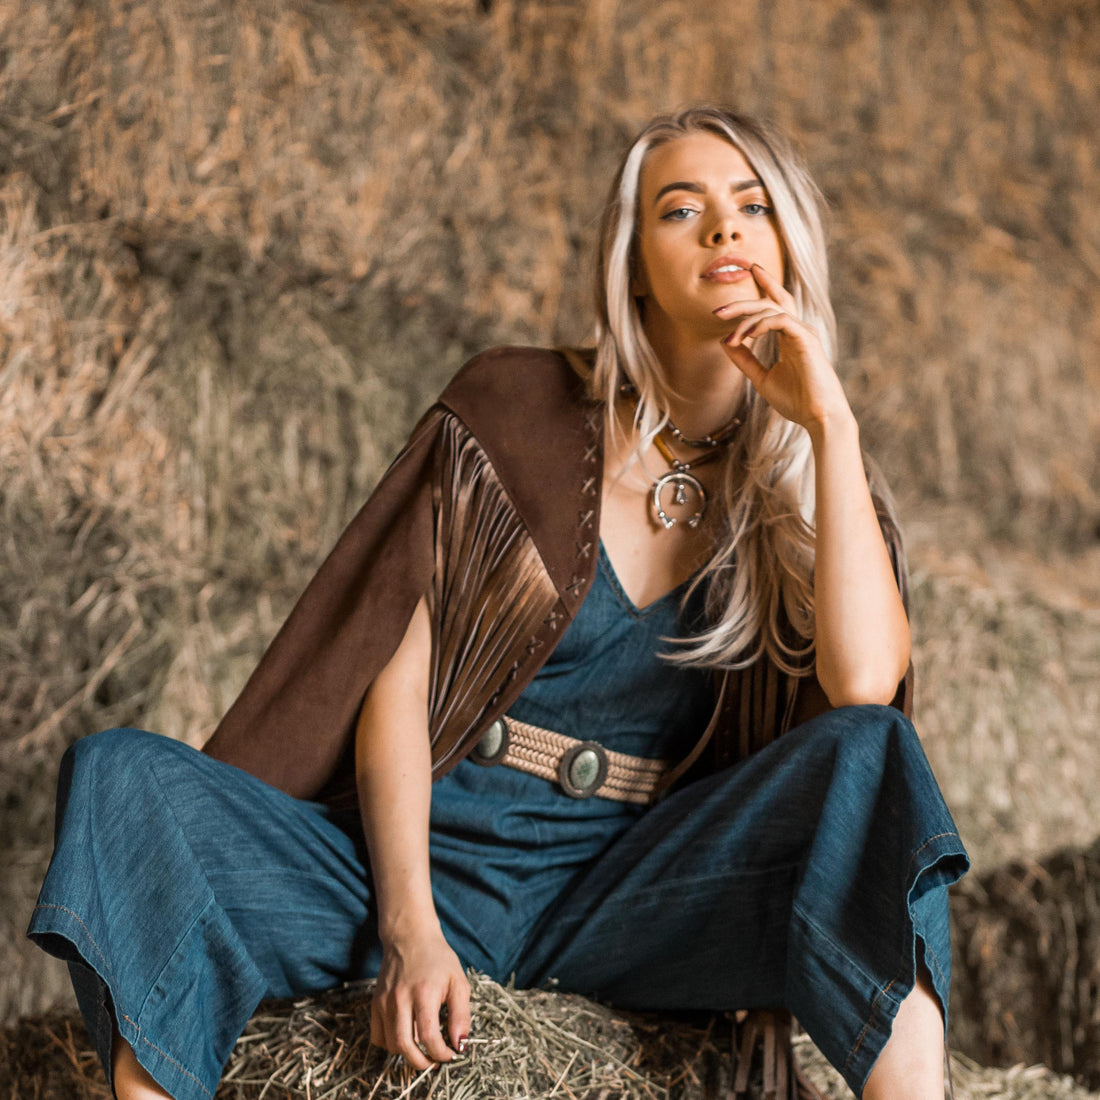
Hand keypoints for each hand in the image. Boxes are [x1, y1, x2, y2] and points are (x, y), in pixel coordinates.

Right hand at [370, 929, 470, 1070]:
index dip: (441, 1053)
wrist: (410, 936)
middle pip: (404, 1046)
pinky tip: (405, 1036)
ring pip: (390, 1044)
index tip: (450, 1054)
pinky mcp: (375, 1002)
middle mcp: (400, 998)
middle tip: (434, 1062)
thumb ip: (461, 1015)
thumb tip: (460, 1044)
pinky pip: (377, 1036)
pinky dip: (390, 1044)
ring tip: (422, 1048)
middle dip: (421, 1062)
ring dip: (407, 1053)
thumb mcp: (458, 982)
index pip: (429, 1037)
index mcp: (424, 993)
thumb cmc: (438, 958)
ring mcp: (384, 1001)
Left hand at [713, 264, 851, 433]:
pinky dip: (761, 324)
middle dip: (743, 302)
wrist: (818, 416)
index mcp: (791, 336)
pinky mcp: (806, 339)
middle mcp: (798, 330)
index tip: (751, 269)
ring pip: (772, 309)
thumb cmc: (796, 400)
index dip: (766, 284)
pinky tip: (746, 336)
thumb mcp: (761, 378)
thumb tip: (725, 341)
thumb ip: (745, 359)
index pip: (777, 303)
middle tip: (718, 311)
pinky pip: (780, 320)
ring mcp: (804, 333)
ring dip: (746, 320)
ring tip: (729, 336)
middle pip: (771, 301)